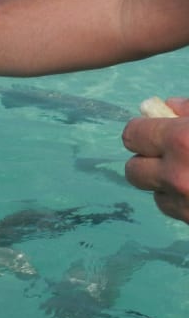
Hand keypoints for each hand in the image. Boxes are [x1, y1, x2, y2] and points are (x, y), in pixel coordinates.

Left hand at [122, 97, 188, 224]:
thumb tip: (168, 106)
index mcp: (183, 141)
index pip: (133, 134)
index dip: (143, 130)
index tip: (156, 127)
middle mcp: (177, 177)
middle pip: (133, 169)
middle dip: (148, 159)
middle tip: (172, 152)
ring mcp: (185, 206)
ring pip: (155, 194)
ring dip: (166, 183)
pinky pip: (177, 210)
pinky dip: (184, 201)